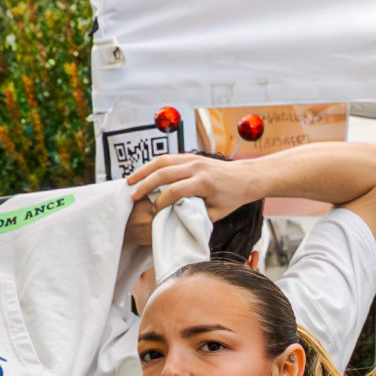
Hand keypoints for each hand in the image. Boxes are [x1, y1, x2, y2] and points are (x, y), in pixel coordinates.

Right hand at [126, 151, 263, 219]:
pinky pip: (167, 158)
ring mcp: (193, 159)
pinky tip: (143, 174)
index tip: (153, 211)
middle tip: (132, 196)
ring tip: (130, 182)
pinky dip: (152, 166)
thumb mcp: (216, 212)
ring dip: (144, 171)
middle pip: (163, 173)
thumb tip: (177, 220)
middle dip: (145, 185)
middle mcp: (196, 167)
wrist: (244, 177)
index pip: (175, 190)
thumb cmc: (232, 197)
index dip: (161, 201)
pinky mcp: (190, 156)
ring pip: (161, 162)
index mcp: (203, 182)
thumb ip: (196, 215)